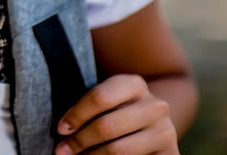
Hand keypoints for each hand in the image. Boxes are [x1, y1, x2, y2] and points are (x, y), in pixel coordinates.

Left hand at [55, 74, 176, 154]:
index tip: (61, 129)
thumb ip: (89, 107)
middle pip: (106, 126)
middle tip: (62, 150)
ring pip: (120, 149)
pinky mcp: (171, 154)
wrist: (154, 122)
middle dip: (79, 141)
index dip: (76, 115)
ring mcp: (166, 131)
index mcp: (134, 84)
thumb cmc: (117, 109)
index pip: (99, 98)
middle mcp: (155, 106)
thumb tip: (63, 130)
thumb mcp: (106, 100)